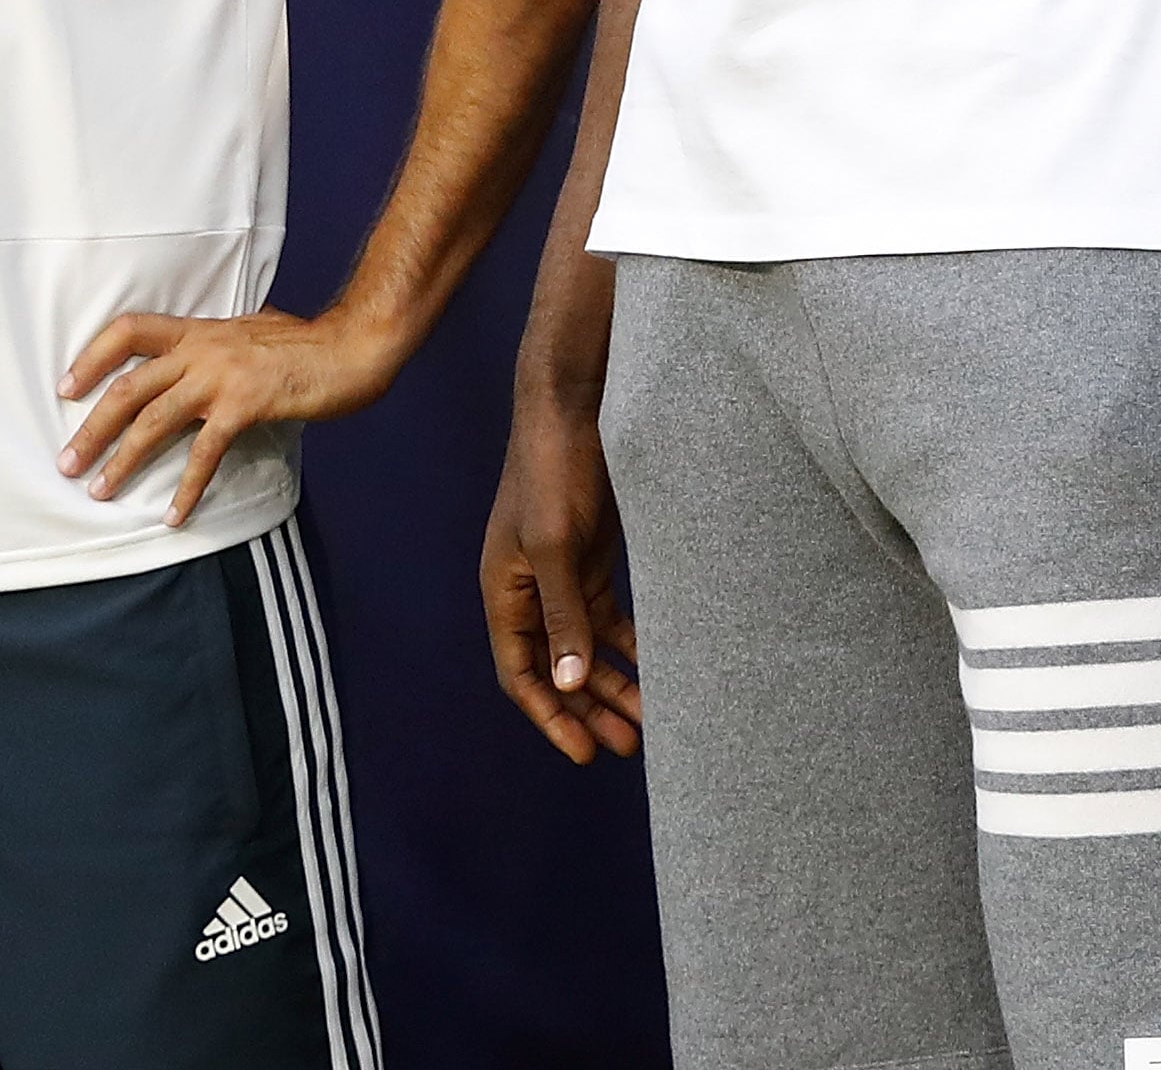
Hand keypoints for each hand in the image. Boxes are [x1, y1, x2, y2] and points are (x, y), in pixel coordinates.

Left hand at [57, 309, 400, 529]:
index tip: (66, 388)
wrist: (354, 345)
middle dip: (92, 429)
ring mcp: (222, 376)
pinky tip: (174, 514)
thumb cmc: (310, 344)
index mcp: (200, 331)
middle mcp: (202, 349)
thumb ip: (222, 347)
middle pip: (128, 388)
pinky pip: (204, 452)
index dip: (92, 358)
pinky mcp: (246, 404)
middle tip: (67, 464)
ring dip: (122, 460)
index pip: (129, 330)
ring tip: (100, 491)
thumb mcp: (253, 333)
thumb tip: (205, 364)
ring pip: (153, 420)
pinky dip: (187, 487)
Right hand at [483, 387, 642, 761]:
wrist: (575, 407)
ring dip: (614, 681)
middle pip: (558, 668)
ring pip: (586, 646)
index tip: (585, 751)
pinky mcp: (589, 559)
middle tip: (628, 746)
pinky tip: (656, 665)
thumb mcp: (555, 546)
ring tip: (650, 720)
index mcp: (504, 594)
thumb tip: (566, 682)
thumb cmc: (552, 471)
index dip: (550, 716)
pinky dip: (628, 643)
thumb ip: (562, 614)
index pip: (522, 674)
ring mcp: (559, 576)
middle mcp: (528, 592)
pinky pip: (607, 616)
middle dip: (590, 708)